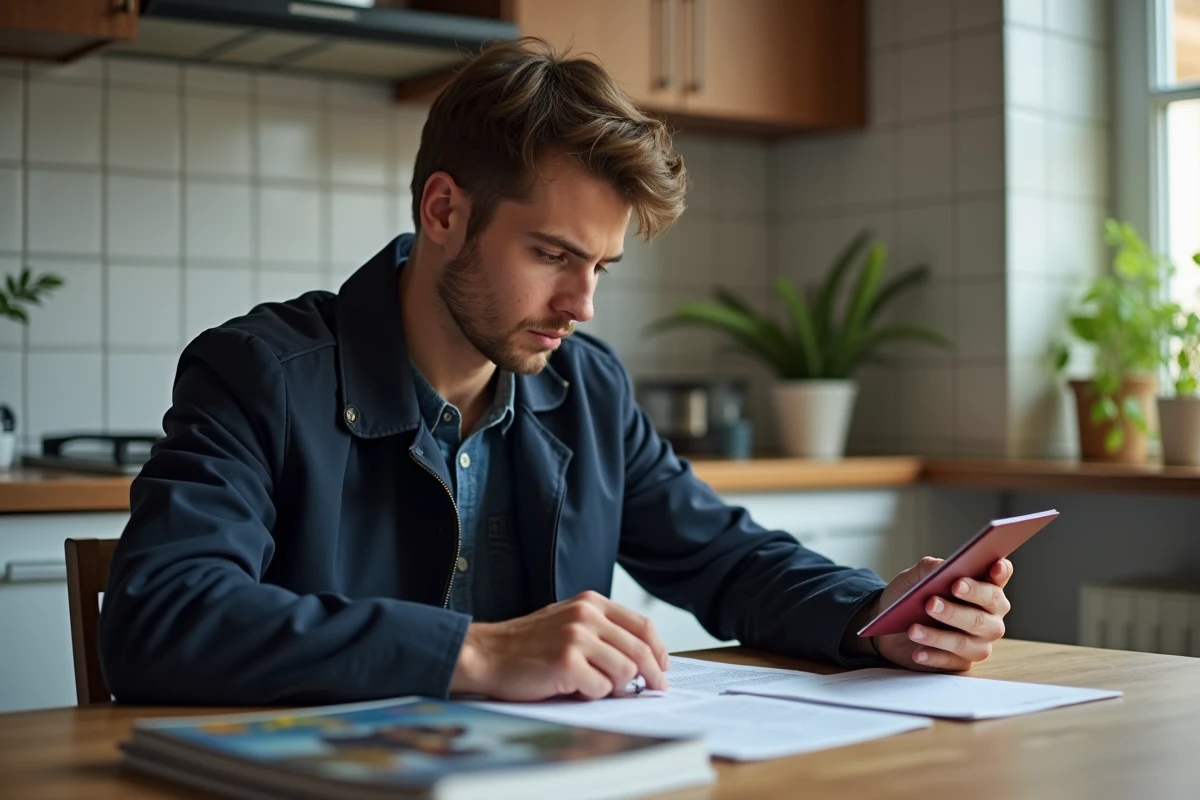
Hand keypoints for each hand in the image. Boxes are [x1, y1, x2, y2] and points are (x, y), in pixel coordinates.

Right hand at [449, 590, 669, 700]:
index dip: (659, 649)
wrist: (486, 654)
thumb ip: (601, 631)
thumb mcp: (567, 621)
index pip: (642, 625)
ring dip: (614, 687)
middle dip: (653, 675)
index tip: (662, 666)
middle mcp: (586, 616)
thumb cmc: (527, 644)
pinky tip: (574, 689)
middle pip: (640, 650)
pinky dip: (592, 695)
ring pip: (624, 671)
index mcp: (591, 603)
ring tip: (594, 686)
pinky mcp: (566, 663)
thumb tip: (642, 658)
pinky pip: (600, 688)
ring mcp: (576, 638)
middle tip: (656, 689)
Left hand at [871, 557, 1013, 671]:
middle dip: (957, 609)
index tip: (994, 567)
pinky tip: (917, 652)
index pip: (999, 578)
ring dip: (938, 636)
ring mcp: (978, 642)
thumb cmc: (910, 598)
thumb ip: (930, 569)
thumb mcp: (913, 578)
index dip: (1001, 572)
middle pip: (985, 615)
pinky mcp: (961, 663)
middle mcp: (988, 617)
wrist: (889, 628)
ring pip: (966, 642)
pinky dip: (932, 656)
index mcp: (982, 589)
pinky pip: (952, 662)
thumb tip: (942, 567)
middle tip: (932, 602)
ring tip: (913, 629)